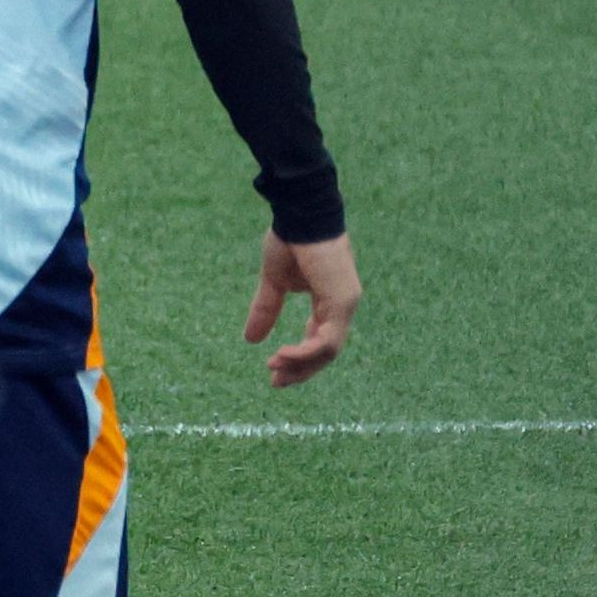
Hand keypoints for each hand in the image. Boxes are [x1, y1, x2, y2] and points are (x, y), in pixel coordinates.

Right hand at [245, 232, 357, 387]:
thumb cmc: (290, 239)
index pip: (319, 341)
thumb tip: (250, 340)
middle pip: (325, 352)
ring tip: (274, 368)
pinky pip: (327, 340)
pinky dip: (305, 353)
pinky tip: (283, 355)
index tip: (272, 370)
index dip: (297, 359)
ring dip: (299, 364)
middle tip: (275, 383)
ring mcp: (346, 304)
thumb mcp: (274, 281)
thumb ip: (266, 309)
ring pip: (327, 351)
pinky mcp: (342, 301)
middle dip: (299, 370)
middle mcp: (342, 306)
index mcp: (328, 301)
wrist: (301, 214)